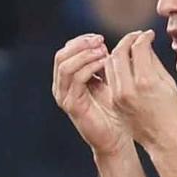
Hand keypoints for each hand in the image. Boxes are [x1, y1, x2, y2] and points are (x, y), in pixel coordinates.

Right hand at [52, 34, 128, 155]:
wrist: (116, 137)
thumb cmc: (113, 109)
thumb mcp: (106, 80)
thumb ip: (99, 63)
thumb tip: (101, 42)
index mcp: (67, 80)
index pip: (65, 51)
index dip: (81, 41)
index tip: (100, 38)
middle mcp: (61, 87)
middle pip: (61, 56)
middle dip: (81, 45)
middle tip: (100, 42)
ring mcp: (64, 97)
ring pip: (65, 66)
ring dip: (85, 55)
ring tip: (104, 52)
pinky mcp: (72, 106)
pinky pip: (76, 80)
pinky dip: (89, 67)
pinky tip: (104, 63)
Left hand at [102, 29, 176, 158]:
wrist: (164, 140)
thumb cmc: (173, 111)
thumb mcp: (167, 83)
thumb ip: (153, 62)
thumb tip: (144, 45)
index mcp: (145, 82)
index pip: (138, 48)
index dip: (143, 37)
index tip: (149, 34)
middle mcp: (127, 89)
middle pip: (118, 53)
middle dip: (127, 41)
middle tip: (136, 37)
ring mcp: (117, 97)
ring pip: (109, 65)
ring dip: (118, 53)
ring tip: (129, 50)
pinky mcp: (113, 103)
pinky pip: (109, 79)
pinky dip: (114, 68)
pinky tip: (124, 65)